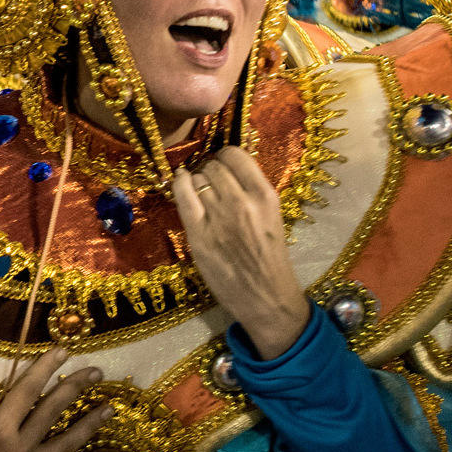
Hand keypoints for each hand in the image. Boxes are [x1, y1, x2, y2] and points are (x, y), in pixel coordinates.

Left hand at [172, 147, 310, 360]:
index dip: (225, 157)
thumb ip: (251, 193)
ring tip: (201, 193)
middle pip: (214, 166)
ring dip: (197, 181)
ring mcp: (218, 218)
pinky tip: (182, 181)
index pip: (236, 156)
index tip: (223, 164)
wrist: (266, 296)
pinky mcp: (198, 234)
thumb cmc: (270, 258)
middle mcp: (241, 202)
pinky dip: (180, 183)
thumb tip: (226, 169)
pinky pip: (182, 195)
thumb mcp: (271, 217)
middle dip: (210, 170)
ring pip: (198, 179)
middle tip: (210, 183)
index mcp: (265, 197)